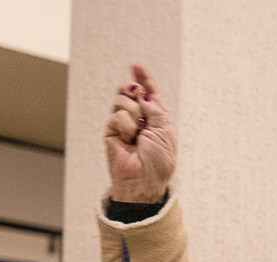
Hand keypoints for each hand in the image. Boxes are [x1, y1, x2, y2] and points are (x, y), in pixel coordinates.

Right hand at [105, 63, 176, 202]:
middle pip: (130, 90)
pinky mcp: (111, 131)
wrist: (144, 180)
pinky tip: (129, 139)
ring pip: (122, 99)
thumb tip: (140, 92)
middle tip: (141, 106)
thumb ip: (154, 107)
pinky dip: (126, 125)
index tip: (136, 65)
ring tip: (137, 132)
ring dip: (133, 113)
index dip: (143, 78)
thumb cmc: (158, 161)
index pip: (148, 92)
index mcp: (155, 117)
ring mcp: (124, 124)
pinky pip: (116, 115)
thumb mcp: (164, 130)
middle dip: (136, 92)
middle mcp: (139, 118)